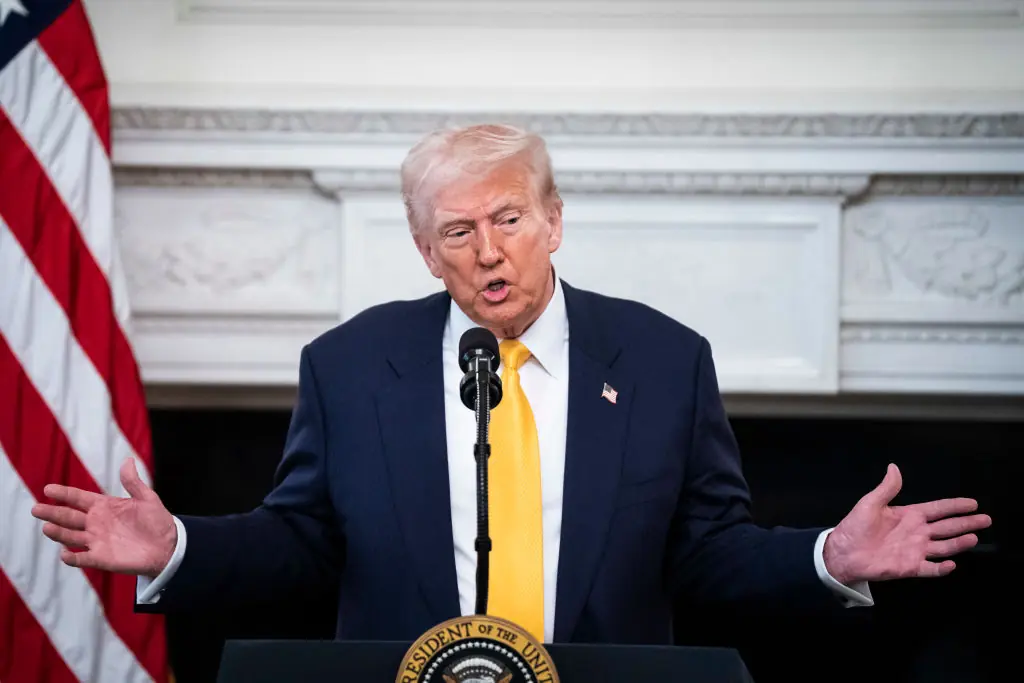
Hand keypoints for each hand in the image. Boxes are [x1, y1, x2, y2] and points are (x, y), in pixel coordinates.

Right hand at [31, 457, 176, 577]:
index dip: (64, 494)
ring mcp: (96, 541)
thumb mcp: (147, 498)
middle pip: (69, 517)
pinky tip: (65, 554)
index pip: (78, 498)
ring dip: (59, 533)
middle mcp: (95, 523)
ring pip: (71, 536)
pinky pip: (83, 558)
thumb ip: (133, 482)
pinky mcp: (101, 558)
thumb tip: (127, 460)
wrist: (168, 546)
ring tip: (47, 527)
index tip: (48, 489)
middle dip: (53, 513)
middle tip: (36, 509)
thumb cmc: (156, 521)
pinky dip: (73, 557)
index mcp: (103, 506)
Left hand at [823, 463, 991, 585]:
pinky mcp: (910, 567)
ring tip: (974, 537)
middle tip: (985, 519)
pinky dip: (941, 568)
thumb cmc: (854, 527)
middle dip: (966, 523)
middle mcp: (916, 533)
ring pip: (944, 546)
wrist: (843, 552)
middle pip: (947, 527)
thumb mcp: (869, 503)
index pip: (938, 509)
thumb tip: (893, 467)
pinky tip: (952, 564)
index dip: (955, 506)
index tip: (972, 503)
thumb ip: (886, 488)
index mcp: (908, 515)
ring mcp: (915, 550)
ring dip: (959, 543)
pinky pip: (930, 568)